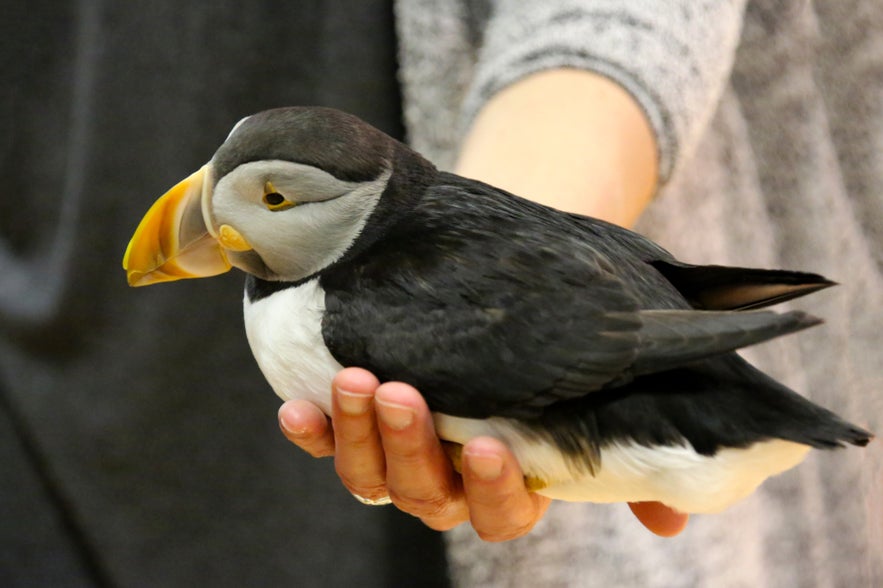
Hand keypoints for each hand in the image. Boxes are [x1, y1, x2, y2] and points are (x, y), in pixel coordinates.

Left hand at [278, 367, 687, 539]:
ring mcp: (401, 451)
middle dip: (412, 448)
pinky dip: (312, 430)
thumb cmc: (557, 344)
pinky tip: (296, 409)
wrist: (510, 291)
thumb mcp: (600, 386)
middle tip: (404, 394)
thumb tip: (674, 516)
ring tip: (358, 382)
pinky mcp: (360, 419)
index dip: (495, 489)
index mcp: (510, 481)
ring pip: (372, 474)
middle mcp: (451, 477)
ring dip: (360, 434)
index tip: (494, 445)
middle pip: (426, 493)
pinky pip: (327, 439)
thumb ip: (632, 447)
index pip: (503, 512)